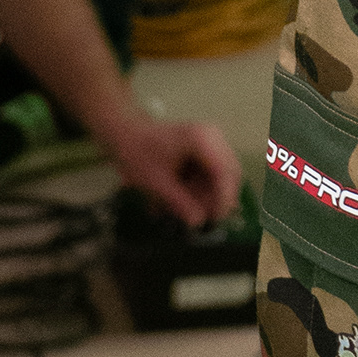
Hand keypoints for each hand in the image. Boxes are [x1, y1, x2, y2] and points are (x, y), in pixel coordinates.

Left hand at [102, 109, 241, 226]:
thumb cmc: (139, 153)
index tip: (215, 219)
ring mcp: (212, 141)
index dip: (223, 198)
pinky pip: (215, 173)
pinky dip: (204, 188)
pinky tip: (186, 195)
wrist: (128, 134)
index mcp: (202, 140)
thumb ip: (179, 203)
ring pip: (224, 175)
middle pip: (229, 173)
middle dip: (217, 197)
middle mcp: (213, 137)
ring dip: (209, 194)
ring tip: (185, 205)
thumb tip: (197, 222)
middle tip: (199, 216)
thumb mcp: (157, 183)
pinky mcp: (207, 148)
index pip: (224, 172)